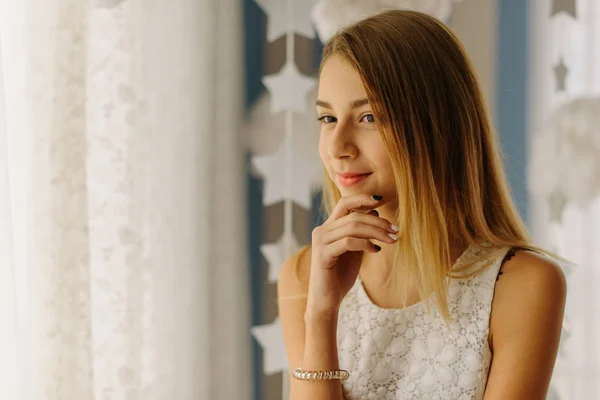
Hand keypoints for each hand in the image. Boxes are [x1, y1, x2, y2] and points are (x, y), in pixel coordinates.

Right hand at [306, 194, 398, 317]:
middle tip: (395, 230)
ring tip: (392, 240)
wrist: (327, 299)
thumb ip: (361, 232)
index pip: (344, 203)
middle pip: (353, 215)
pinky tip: (376, 250)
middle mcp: (322, 230)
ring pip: (352, 227)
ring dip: (376, 232)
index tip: (381, 200)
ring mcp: (321, 241)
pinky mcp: (323, 254)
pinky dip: (365, 243)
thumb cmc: (340, 275)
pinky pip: (348, 242)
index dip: (362, 198)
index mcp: (329, 227)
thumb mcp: (355, 249)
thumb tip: (375, 212)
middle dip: (378, 221)